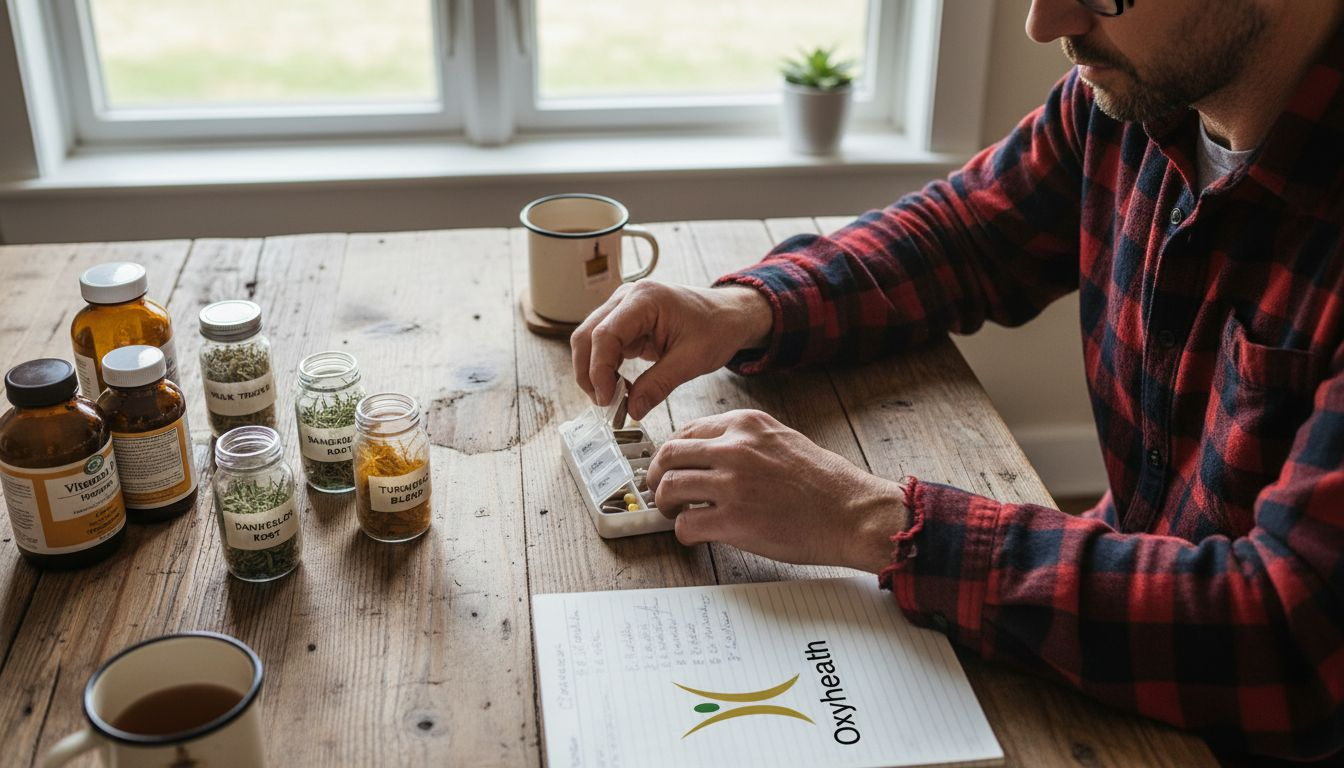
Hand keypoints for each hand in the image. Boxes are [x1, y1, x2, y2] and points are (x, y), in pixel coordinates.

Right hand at [571, 282, 772, 419]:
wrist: (729, 315)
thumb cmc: (716, 328)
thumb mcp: (692, 360)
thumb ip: (658, 385)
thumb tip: (631, 410)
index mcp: (644, 299)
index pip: (605, 335)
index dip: (599, 370)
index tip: (607, 400)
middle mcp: (627, 297)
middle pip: (587, 335)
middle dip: (589, 373)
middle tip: (604, 404)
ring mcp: (622, 307)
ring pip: (589, 341)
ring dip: (594, 372)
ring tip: (613, 399)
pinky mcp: (624, 321)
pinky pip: (603, 346)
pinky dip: (605, 368)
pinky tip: (620, 387)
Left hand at [647, 409, 908, 572]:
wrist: (851, 512)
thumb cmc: (825, 483)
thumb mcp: (782, 439)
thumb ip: (745, 440)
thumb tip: (711, 453)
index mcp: (745, 425)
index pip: (687, 430)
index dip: (671, 452)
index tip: (668, 465)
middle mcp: (734, 448)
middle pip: (669, 455)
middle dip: (656, 476)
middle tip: (660, 491)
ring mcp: (732, 484)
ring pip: (670, 488)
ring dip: (664, 504)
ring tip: (674, 514)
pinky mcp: (733, 520)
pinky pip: (686, 525)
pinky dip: (683, 532)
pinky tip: (695, 535)